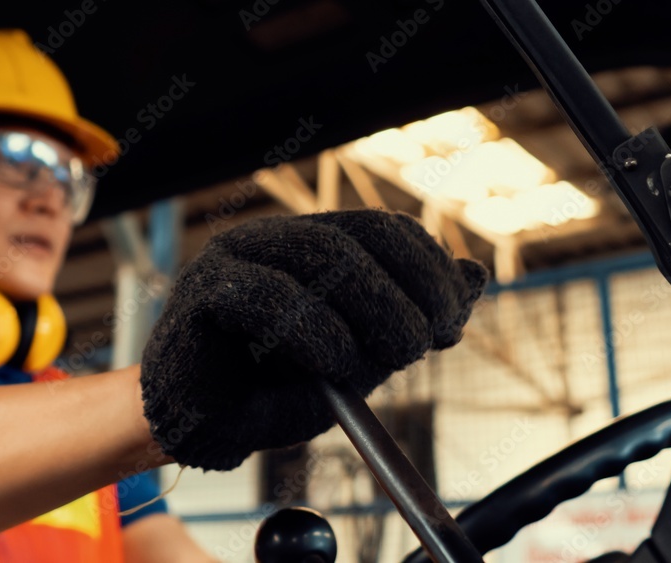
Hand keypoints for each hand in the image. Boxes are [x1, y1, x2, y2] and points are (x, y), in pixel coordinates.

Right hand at [140, 210, 487, 469]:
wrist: (196, 429)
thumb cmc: (268, 394)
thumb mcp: (354, 360)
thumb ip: (406, 320)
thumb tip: (474, 277)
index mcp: (310, 246)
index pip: (387, 232)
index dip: (432, 270)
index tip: (453, 324)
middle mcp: (274, 239)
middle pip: (365, 236)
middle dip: (414, 289)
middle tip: (424, 344)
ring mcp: (235, 256)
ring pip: (326, 255)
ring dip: (377, 309)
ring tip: (390, 357)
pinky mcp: (203, 290)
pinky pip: (270, 295)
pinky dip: (316, 332)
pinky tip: (332, 365)